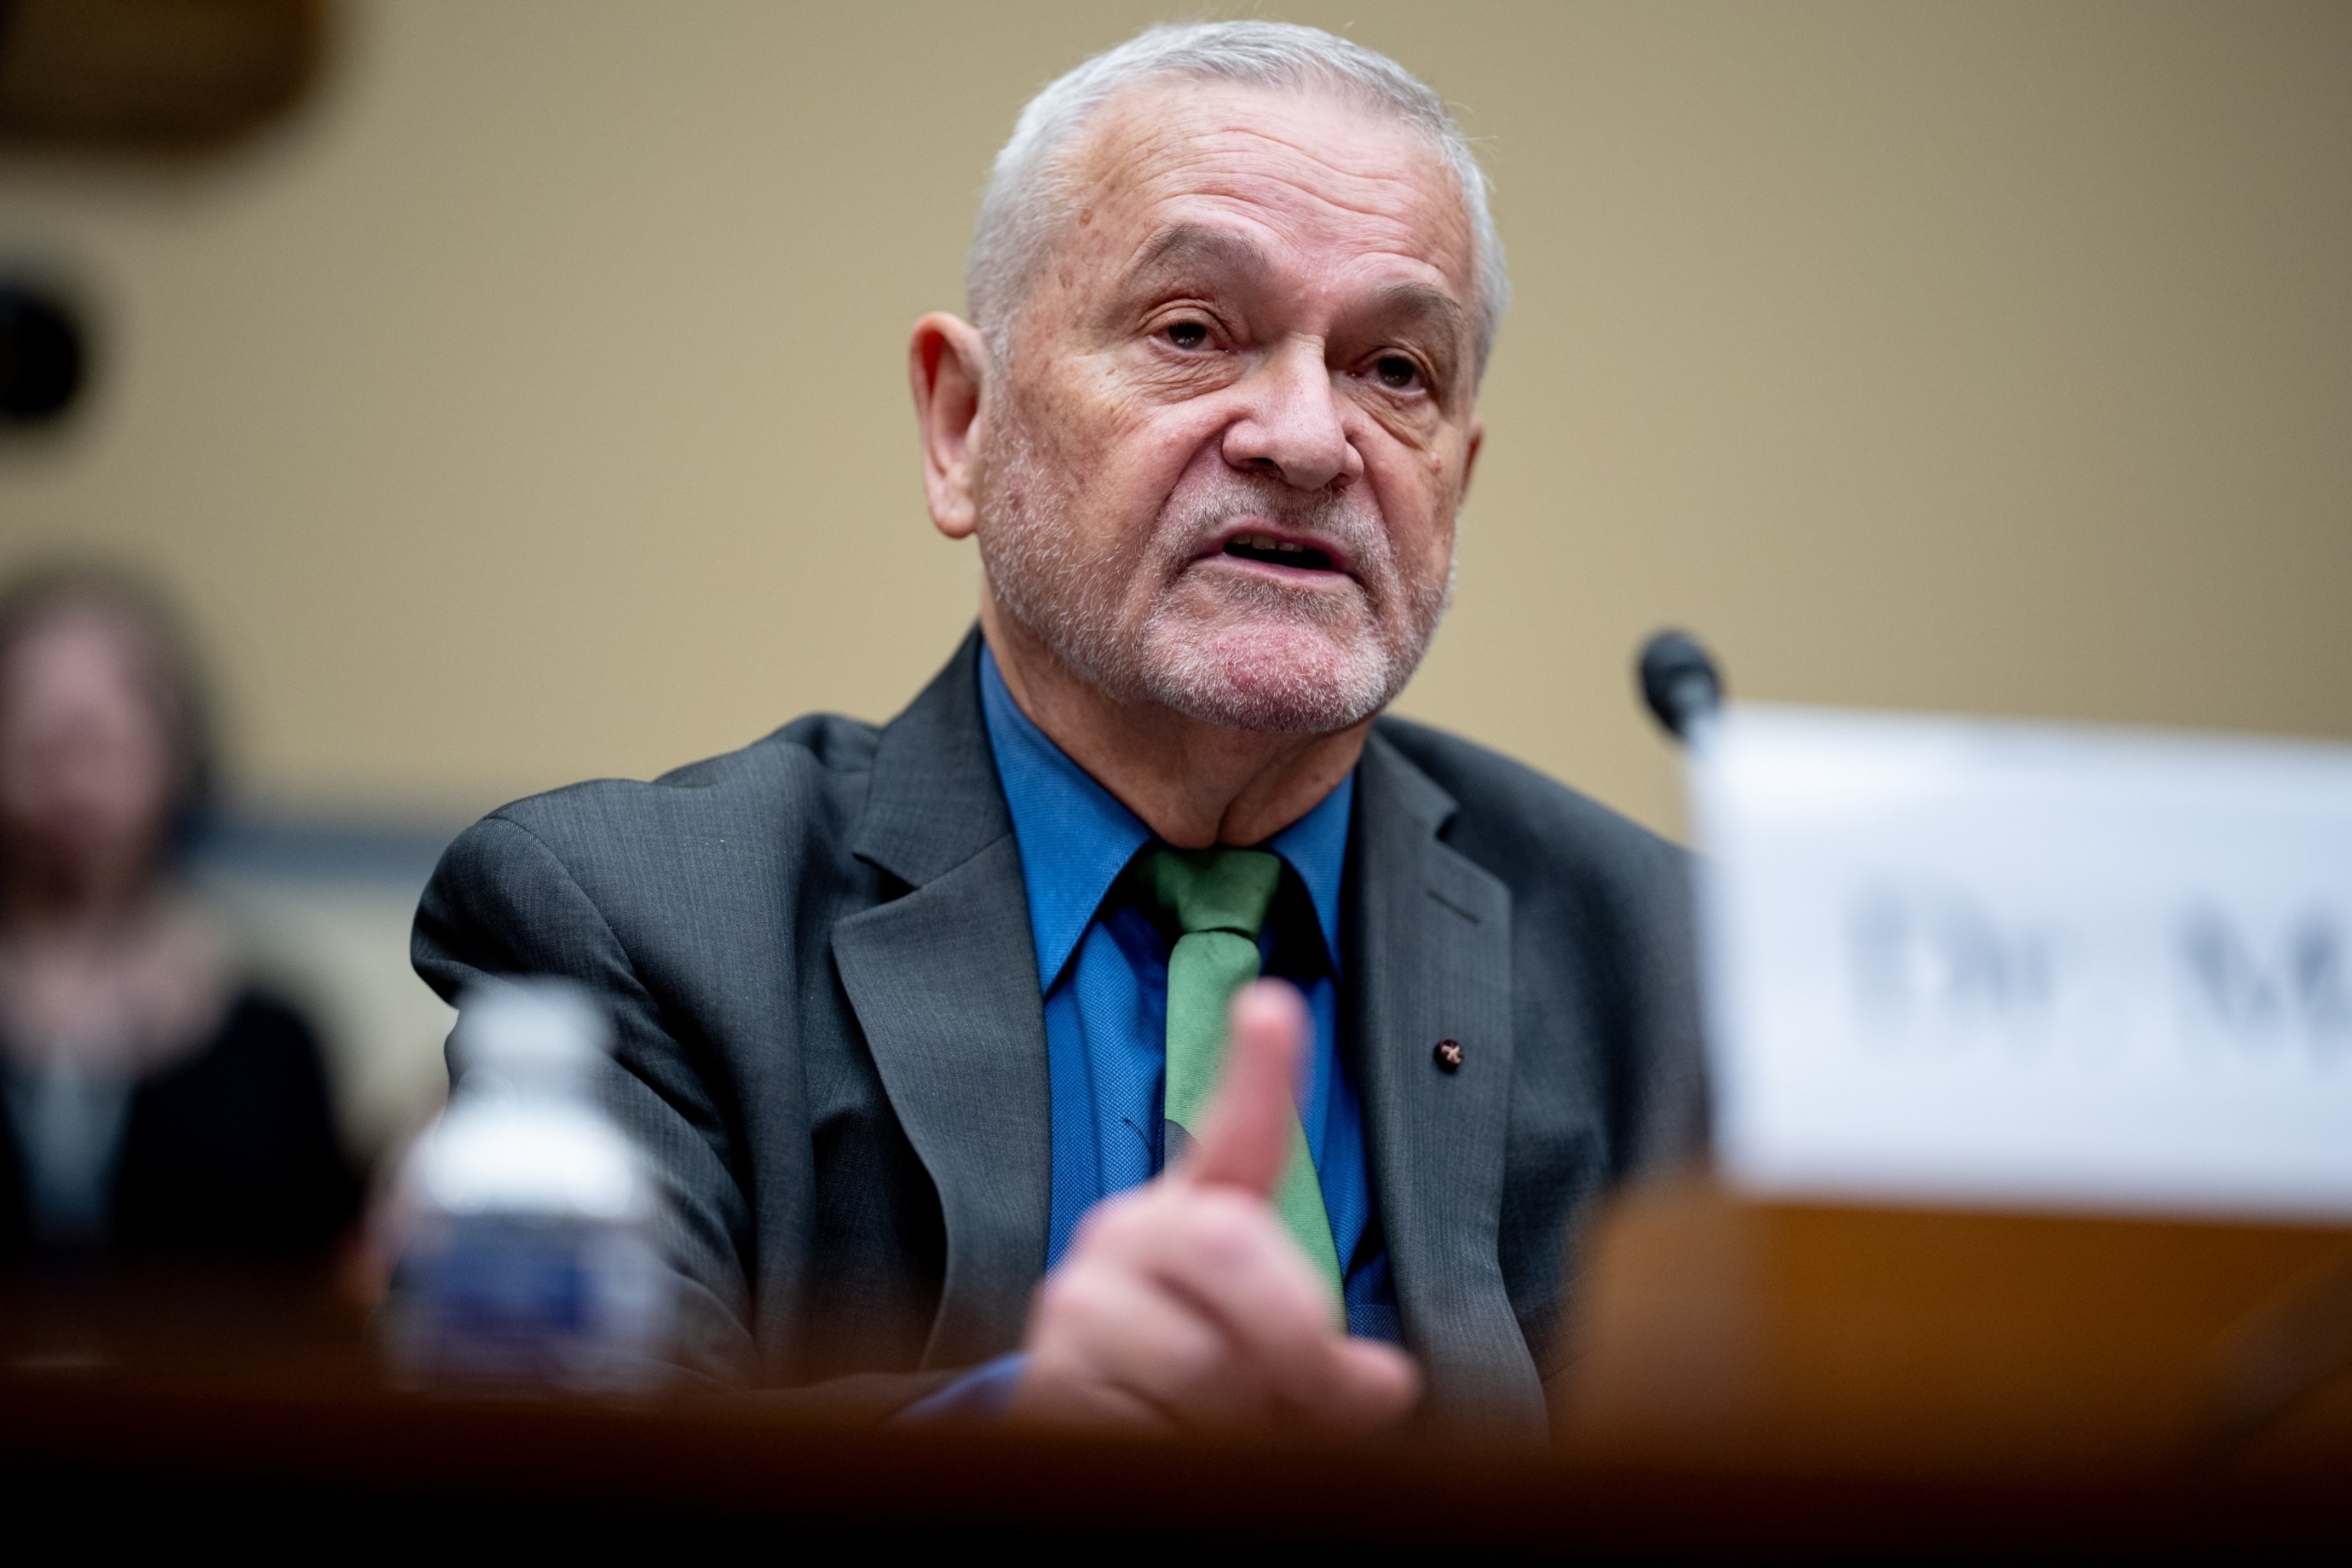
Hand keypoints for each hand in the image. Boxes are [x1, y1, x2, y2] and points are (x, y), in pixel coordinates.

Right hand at [1006, 980, 1420, 1433]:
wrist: (1096, 1443)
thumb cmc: (1211, 1393)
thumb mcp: (1291, 1376)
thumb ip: (1338, 1367)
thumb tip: (1387, 1383)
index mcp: (1204, 1214)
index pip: (1240, 1133)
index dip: (1260, 1070)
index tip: (1273, 1004)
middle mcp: (1133, 1232)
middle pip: (1231, 1242)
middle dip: (1290, 1336)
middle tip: (1298, 1395)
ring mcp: (1083, 1295)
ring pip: (1199, 1357)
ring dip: (1233, 1418)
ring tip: (1212, 1425)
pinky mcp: (1050, 1368)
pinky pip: (1144, 1416)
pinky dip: (1176, 1448)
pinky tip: (1159, 1439)